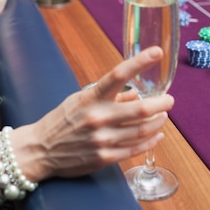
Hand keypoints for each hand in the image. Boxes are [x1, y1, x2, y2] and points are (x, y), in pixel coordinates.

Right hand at [12, 46, 173, 180]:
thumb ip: (109, 96)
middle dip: (161, 104)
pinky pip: (135, 149)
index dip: (140, 62)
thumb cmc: (61, 121)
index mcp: (91, 97)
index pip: (119, 74)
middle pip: (140, 109)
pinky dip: (151, 141)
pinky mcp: (105, 158)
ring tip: (163, 117)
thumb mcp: (80, 100)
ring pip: (142, 130)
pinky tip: (157, 135)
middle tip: (169, 100)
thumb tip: (135, 93)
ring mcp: (102, 139)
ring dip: (158, 123)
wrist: (39, 150)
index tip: (157, 52)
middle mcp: (98, 117)